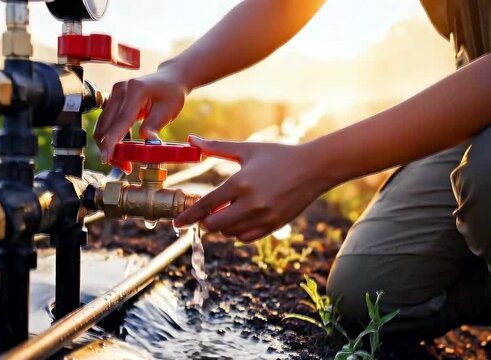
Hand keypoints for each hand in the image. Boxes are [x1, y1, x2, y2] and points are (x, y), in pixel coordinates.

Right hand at [94, 68, 188, 163]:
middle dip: (109, 149)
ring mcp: (114, 94)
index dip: (111, 142)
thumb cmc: (171, 93)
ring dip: (108, 145)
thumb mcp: (167, 112)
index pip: (120, 121)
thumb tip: (146, 146)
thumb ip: (153, 128)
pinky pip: (107, 122)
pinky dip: (111, 137)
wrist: (170, 79)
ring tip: (124, 161)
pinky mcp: (113, 100)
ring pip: (103, 126)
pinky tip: (123, 148)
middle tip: (124, 166)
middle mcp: (120, 90)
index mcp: (135, 90)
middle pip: (105, 126)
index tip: (107, 158)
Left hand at [174, 135, 331, 241]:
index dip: (188, 216)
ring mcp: (263, 217)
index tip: (176, 223)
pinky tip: (239, 218)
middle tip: (204, 213)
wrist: (314, 167)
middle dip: (205, 220)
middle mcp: (251, 203)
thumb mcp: (247, 149)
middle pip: (214, 224)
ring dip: (222, 225)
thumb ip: (216, 147)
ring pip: (230, 233)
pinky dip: (238, 232)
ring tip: (225, 211)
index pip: (206, 205)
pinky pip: (246, 237)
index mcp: (240, 182)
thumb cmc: (278, 155)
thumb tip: (190, 138)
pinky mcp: (274, 225)